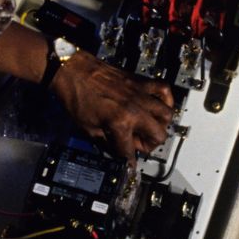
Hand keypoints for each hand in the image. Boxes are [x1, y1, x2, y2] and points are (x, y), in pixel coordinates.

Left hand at [51, 50, 173, 162]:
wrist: (72, 71)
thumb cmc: (76, 97)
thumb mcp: (88, 128)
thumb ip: (107, 142)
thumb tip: (118, 151)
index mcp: (119, 122)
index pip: (130, 151)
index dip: (129, 162)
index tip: (130, 166)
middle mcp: (134, 109)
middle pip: (158, 135)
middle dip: (149, 144)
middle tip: (137, 143)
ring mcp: (140, 94)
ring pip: (166, 115)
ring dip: (159, 124)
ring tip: (148, 126)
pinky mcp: (140, 82)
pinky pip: (164, 90)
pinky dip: (166, 99)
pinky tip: (158, 105)